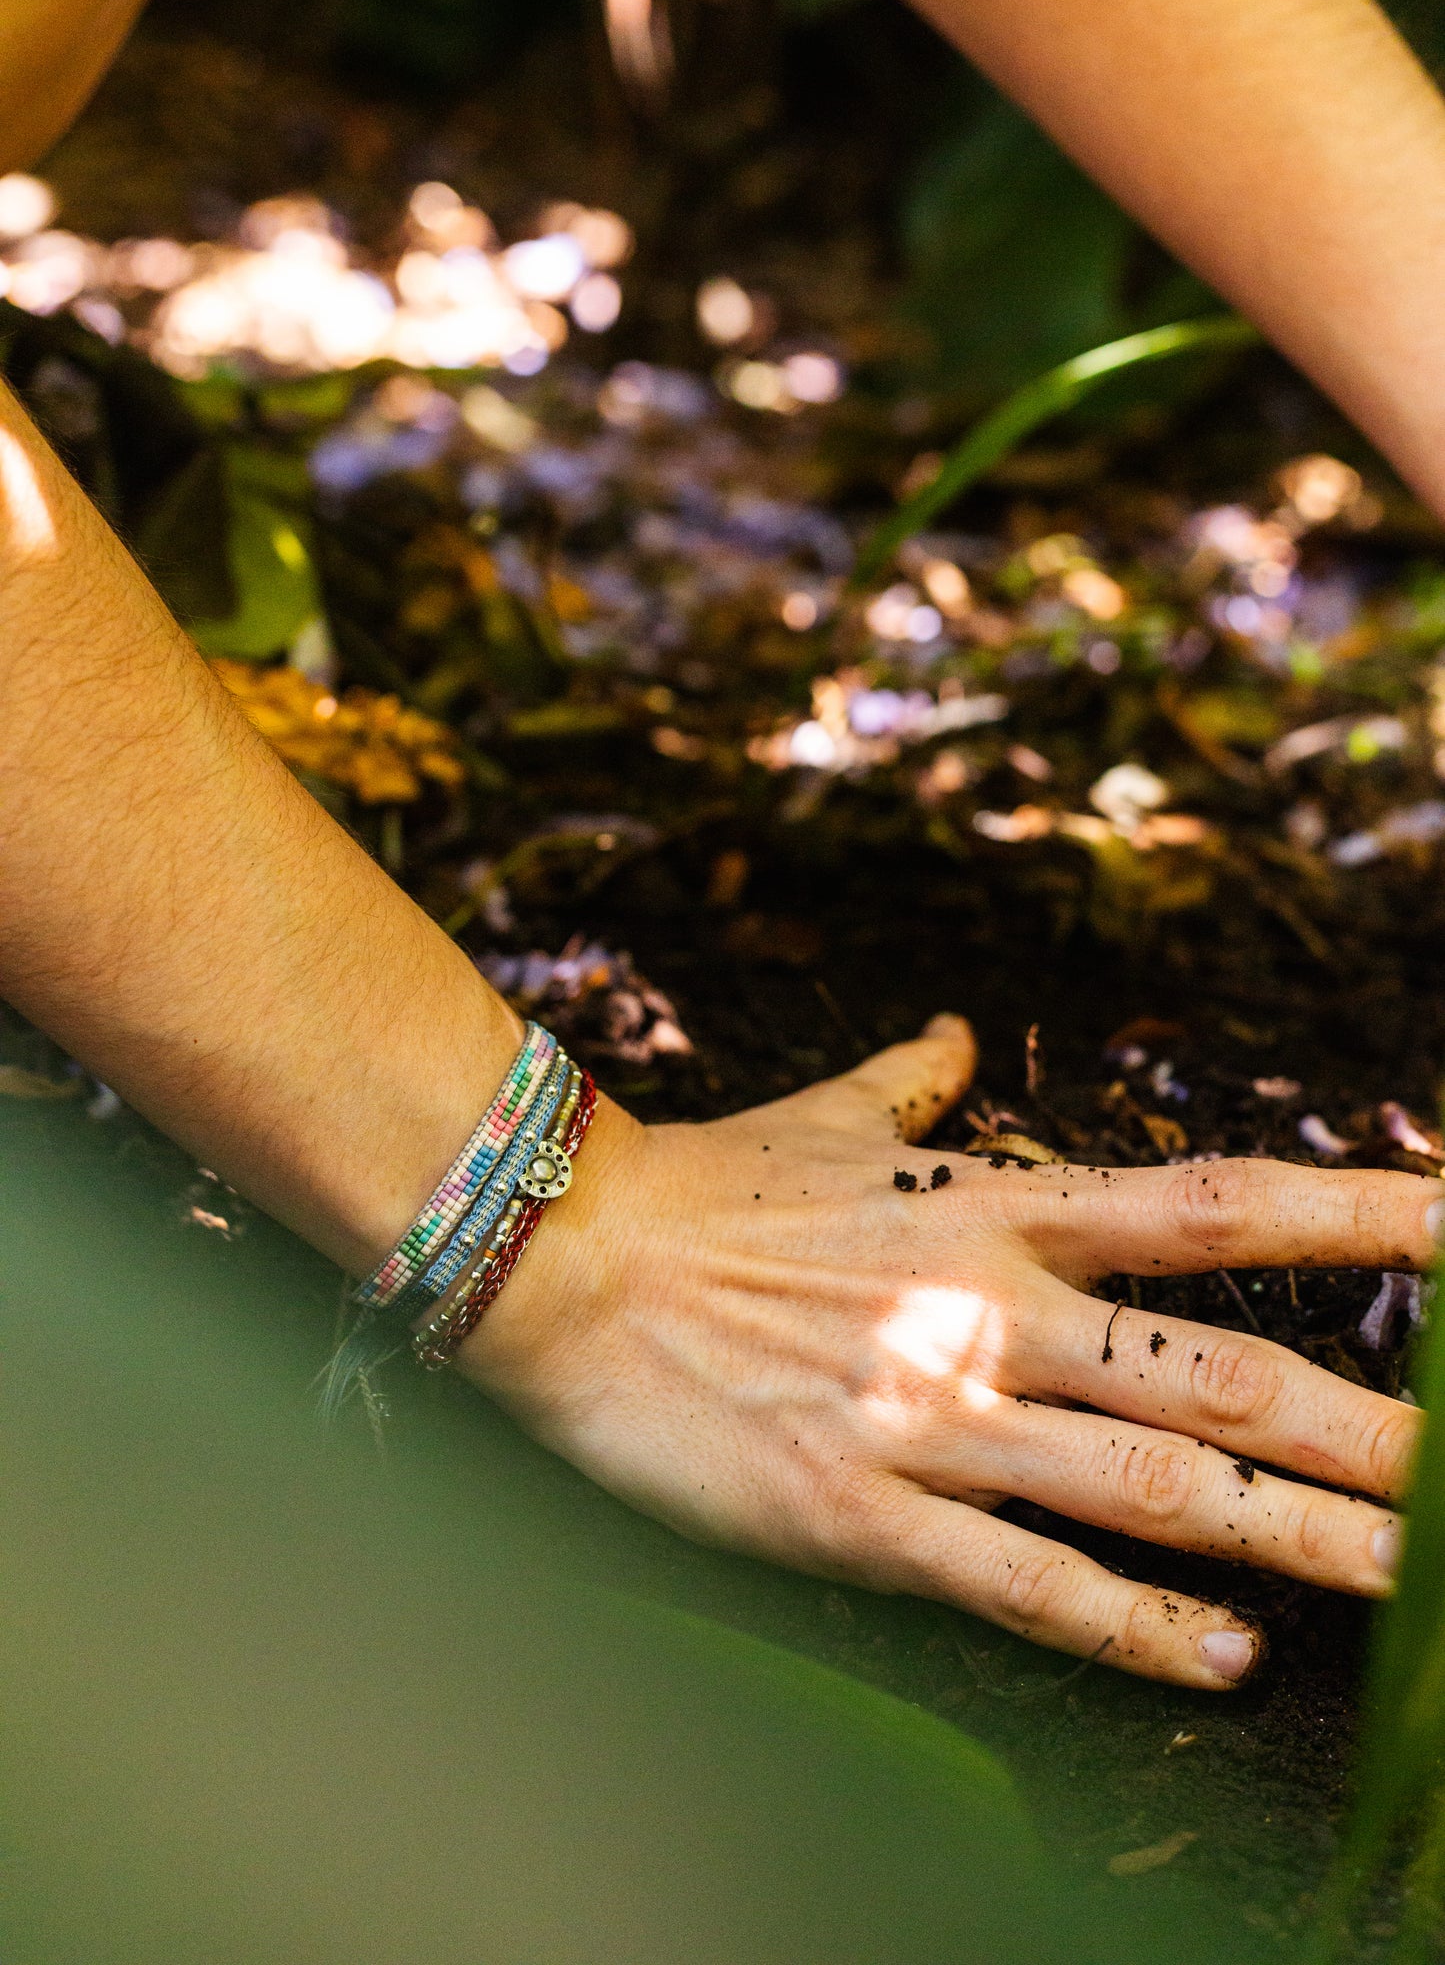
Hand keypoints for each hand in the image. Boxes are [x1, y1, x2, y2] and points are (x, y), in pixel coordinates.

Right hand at [462, 1015, 1440, 1688]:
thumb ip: (915, 1080)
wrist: (564, 1261)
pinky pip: (1028, 1585)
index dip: (1359, 1213)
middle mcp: (994, 1312)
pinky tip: (1224, 1661)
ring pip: (1154, 1491)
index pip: (1218, 1206)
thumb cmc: (705, 1184)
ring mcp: (937, 1418)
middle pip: (1222, 1375)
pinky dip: (1135, 1626)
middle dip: (1368, 1429)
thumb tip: (963, 1038)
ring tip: (1410, 1587)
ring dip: (1296, 1540)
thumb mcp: (827, 1115)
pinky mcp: (867, 1516)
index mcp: (999, 1208)